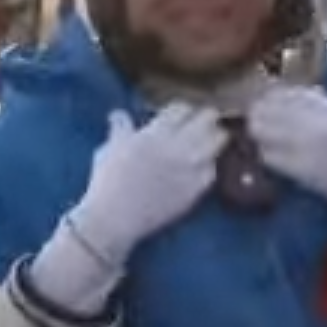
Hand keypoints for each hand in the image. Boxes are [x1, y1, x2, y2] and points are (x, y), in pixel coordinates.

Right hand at [69, 103, 227, 264]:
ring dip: (215, 137)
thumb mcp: (108, 148)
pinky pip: (213, 169)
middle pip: (207, 118)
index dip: (183, 109)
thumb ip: (119, 128)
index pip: (181, 108)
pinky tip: (203, 166)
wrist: (115, 218)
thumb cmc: (107, 182)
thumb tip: (118, 114)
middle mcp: (177, 145)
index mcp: (155, 132)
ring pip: (218, 141)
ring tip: (210, 140)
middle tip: (203, 122)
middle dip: (206, 117)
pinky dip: (210, 164)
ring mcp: (190, 167)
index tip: (182, 114)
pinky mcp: (196, 189)